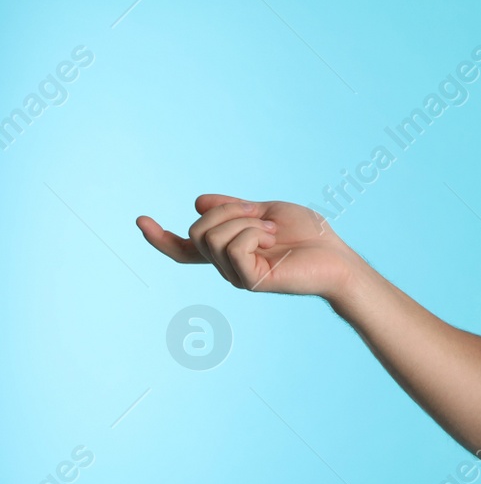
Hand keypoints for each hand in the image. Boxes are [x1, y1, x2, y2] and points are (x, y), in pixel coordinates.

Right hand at [137, 194, 361, 298]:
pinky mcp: (248, 280)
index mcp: (228, 250)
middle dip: (228, 211)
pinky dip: (253, 232)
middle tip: (263, 216)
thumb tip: (197, 202)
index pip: (184, 248)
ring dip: (246, 221)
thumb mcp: (265, 211)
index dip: (160, 238)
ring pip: (212, 234)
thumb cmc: (309, 234)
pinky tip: (272, 239)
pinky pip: (233, 245)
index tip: (140, 219)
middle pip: (198, 228)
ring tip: (272, 231)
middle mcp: (226, 265)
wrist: (336, 257)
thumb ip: (233, 209)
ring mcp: (235, 275)